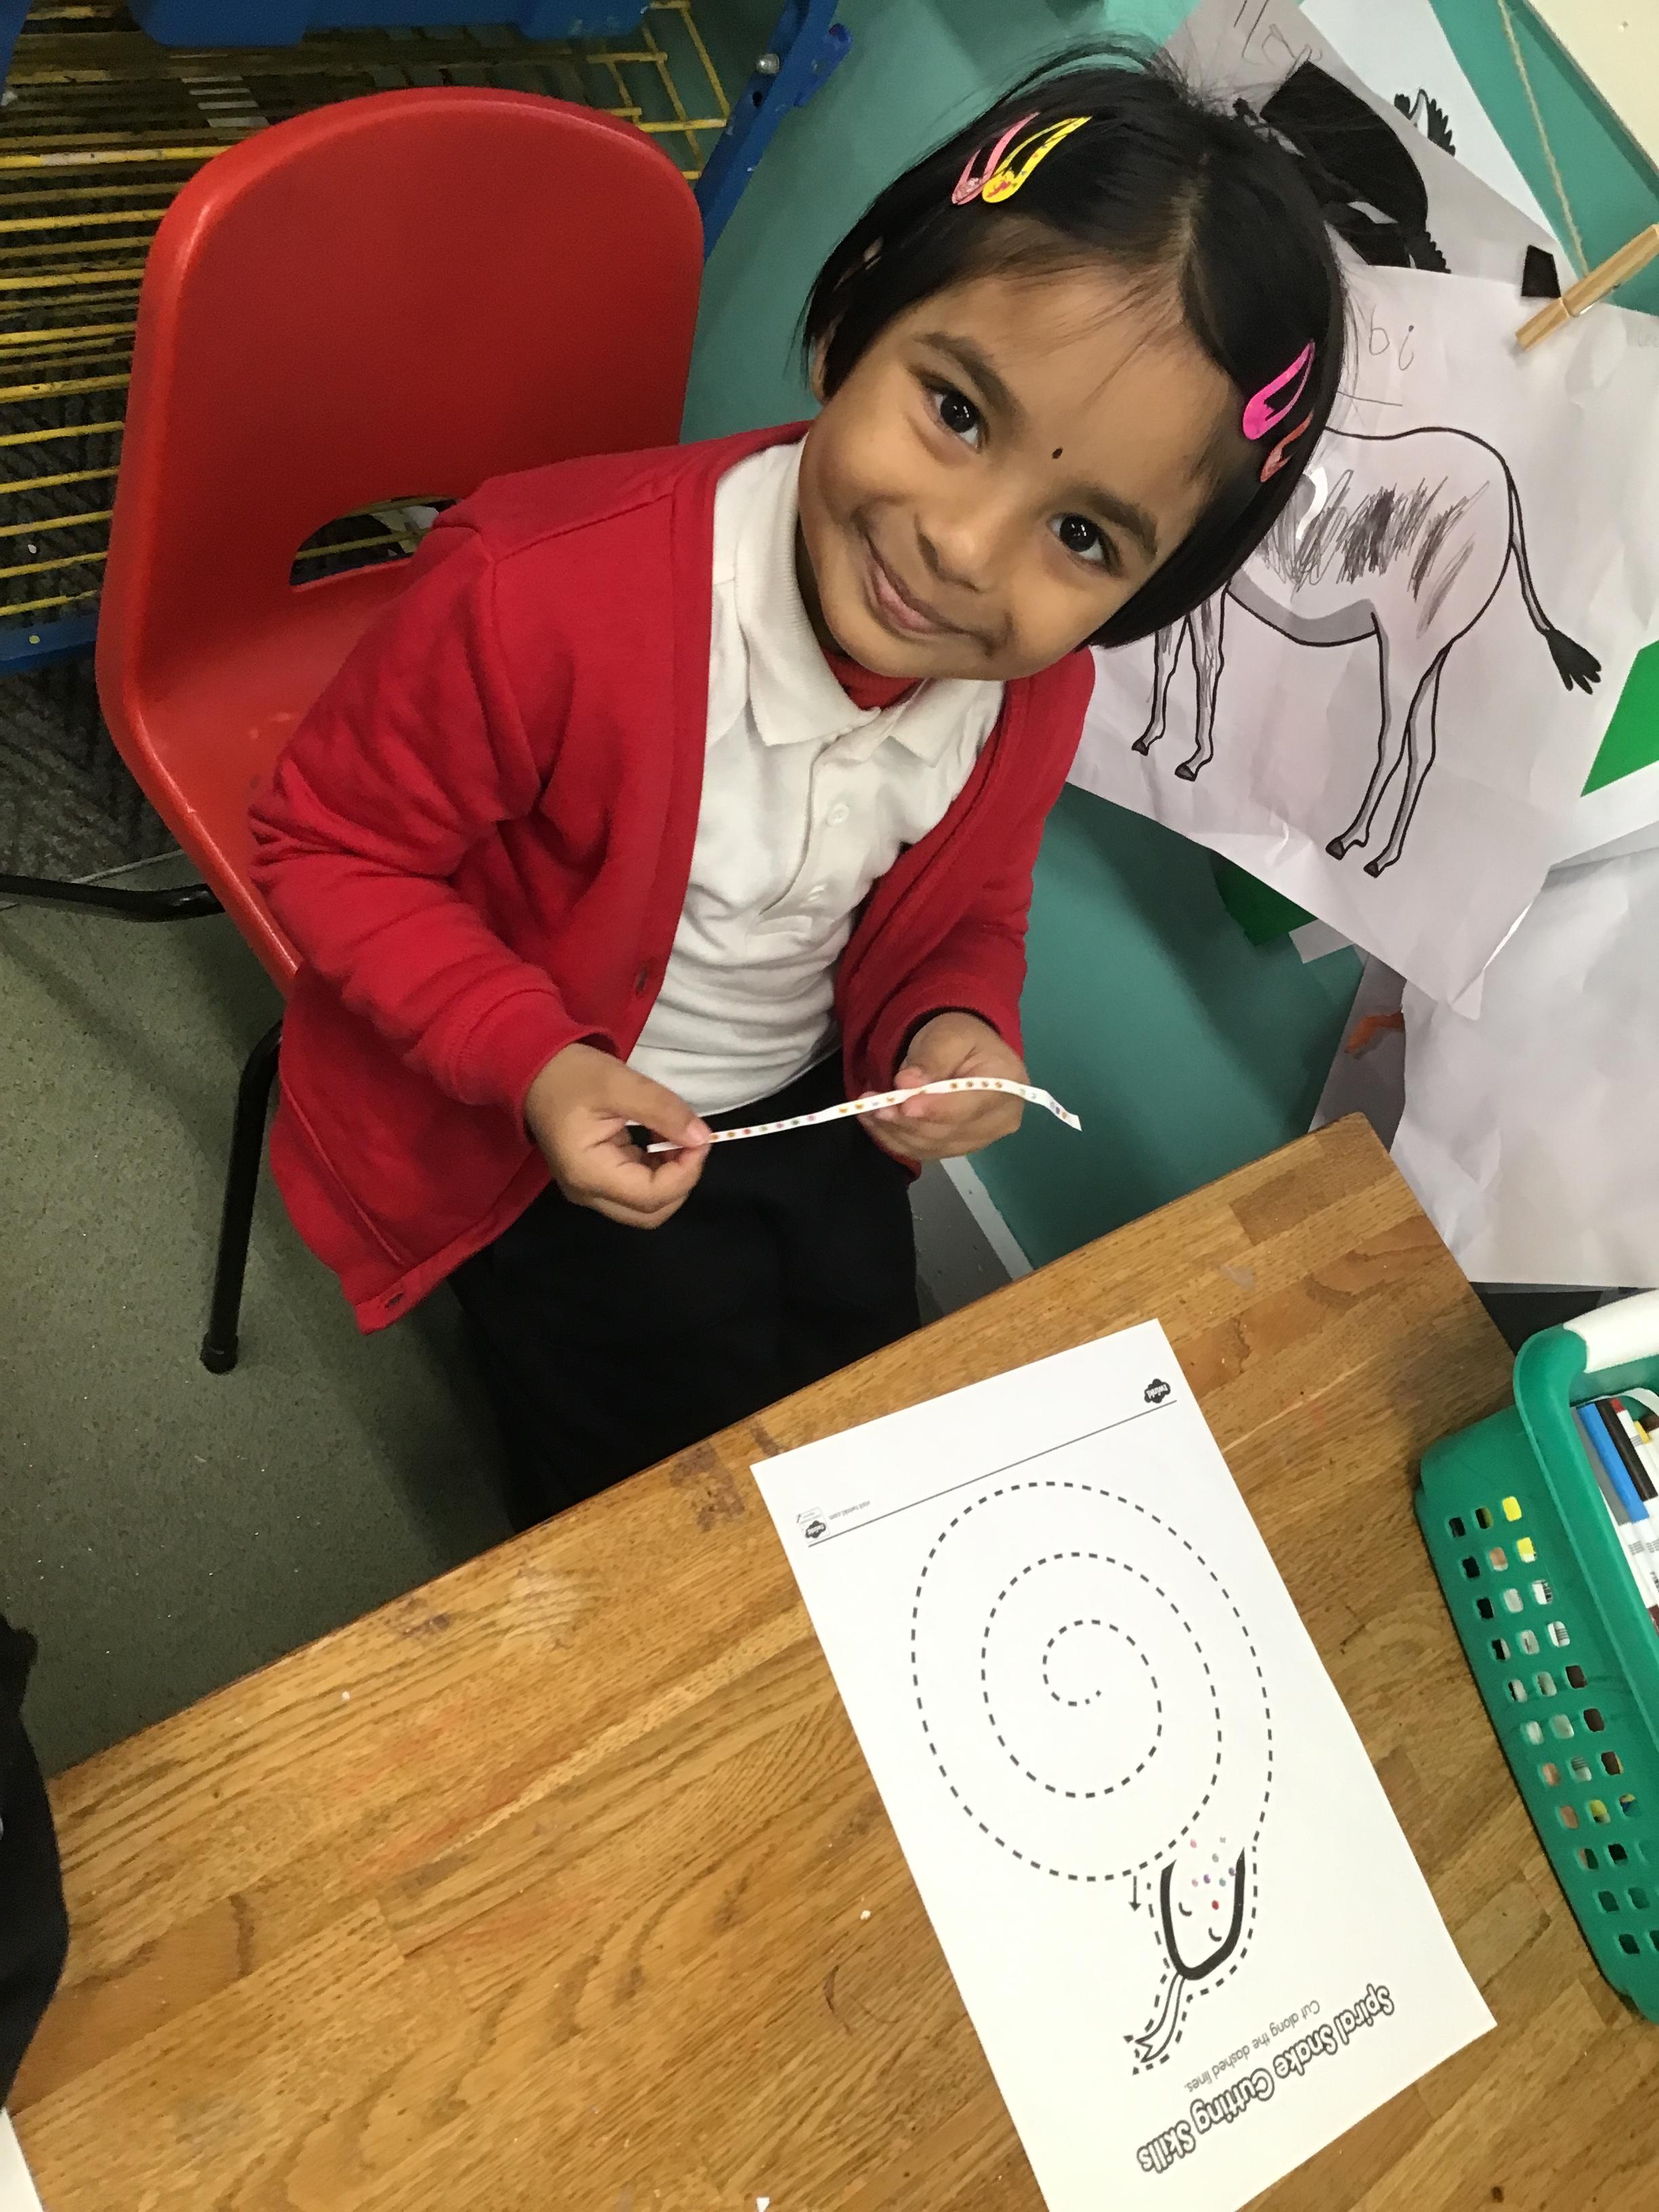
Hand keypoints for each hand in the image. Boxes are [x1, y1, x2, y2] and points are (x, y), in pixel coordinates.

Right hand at [524, 1042, 711, 1227]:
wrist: (532, 1071)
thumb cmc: (570, 1074)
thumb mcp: (619, 1083)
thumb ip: (662, 1110)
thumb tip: (701, 1137)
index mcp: (588, 1173)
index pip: (652, 1197)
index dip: (686, 1173)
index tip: (700, 1138)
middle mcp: (587, 1192)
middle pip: (650, 1213)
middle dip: (681, 1181)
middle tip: (690, 1140)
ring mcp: (589, 1191)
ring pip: (646, 1206)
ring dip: (671, 1177)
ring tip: (672, 1135)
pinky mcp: (594, 1181)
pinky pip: (635, 1190)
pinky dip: (658, 1171)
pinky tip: (659, 1140)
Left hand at [869, 1012, 1026, 1162]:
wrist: (964, 1051)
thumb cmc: (959, 1038)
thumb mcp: (947, 1034)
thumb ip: (931, 1057)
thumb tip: (908, 1081)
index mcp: (1006, 1084)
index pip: (969, 1106)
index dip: (935, 1109)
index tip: (904, 1105)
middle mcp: (1000, 1120)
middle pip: (948, 1131)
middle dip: (906, 1121)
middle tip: (873, 1105)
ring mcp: (980, 1139)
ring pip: (931, 1146)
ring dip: (895, 1131)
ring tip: (867, 1110)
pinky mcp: (958, 1148)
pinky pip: (924, 1152)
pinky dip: (895, 1140)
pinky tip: (875, 1123)